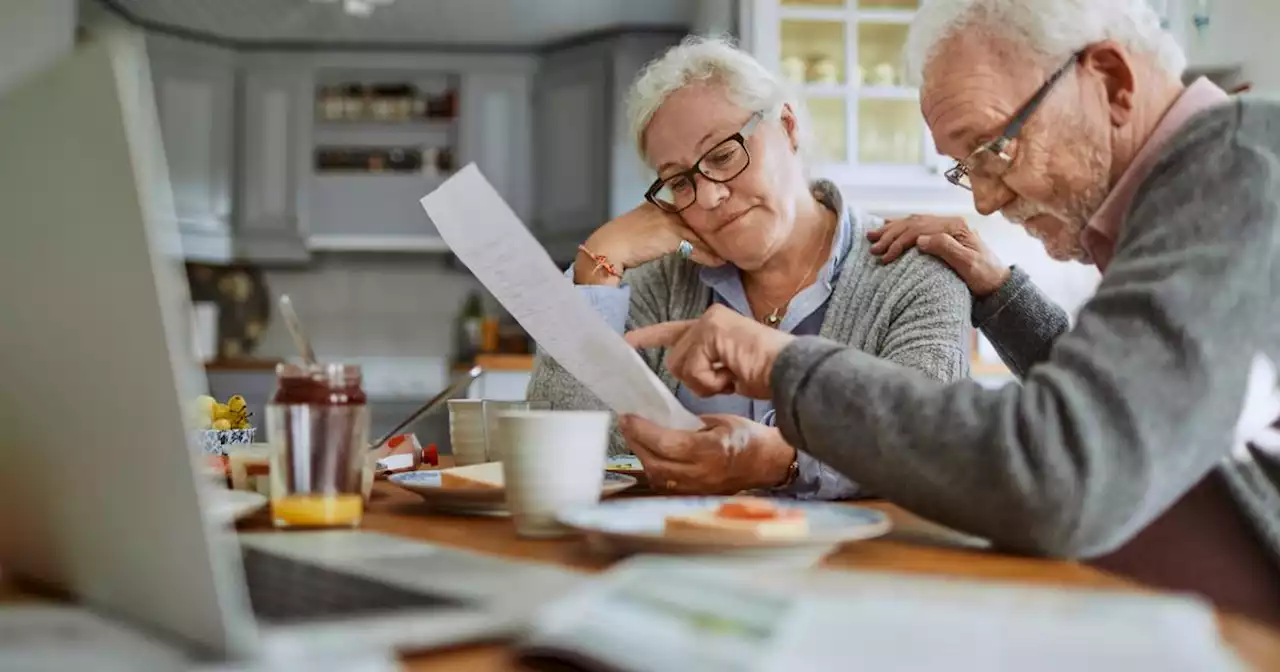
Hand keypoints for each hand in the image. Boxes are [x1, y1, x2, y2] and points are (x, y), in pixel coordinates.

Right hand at [575, 203, 723, 285]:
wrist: (606, 248)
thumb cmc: (621, 242)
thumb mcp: (645, 231)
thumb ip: (663, 231)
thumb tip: (682, 242)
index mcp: (659, 203)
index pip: (689, 211)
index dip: (705, 222)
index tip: (720, 230)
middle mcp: (666, 207)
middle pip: (698, 220)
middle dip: (716, 231)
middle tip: (734, 241)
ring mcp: (668, 219)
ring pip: (700, 233)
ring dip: (716, 245)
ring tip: (731, 254)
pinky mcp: (669, 233)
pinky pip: (695, 246)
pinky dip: (708, 256)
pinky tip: (718, 262)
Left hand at [619, 413, 795, 494]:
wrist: (767, 463)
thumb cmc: (747, 437)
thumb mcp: (720, 420)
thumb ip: (689, 423)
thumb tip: (661, 421)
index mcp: (711, 451)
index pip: (668, 444)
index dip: (643, 431)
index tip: (628, 417)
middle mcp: (703, 474)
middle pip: (656, 462)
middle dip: (636, 442)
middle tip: (627, 424)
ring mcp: (698, 488)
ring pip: (657, 477)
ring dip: (642, 456)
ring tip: (635, 437)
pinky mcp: (696, 495)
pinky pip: (665, 485)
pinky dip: (654, 469)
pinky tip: (650, 455)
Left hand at [625, 304, 793, 398]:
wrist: (790, 373)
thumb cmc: (768, 377)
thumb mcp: (728, 373)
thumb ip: (705, 367)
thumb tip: (684, 374)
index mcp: (713, 328)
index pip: (675, 331)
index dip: (651, 337)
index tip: (627, 340)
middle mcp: (709, 319)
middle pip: (674, 359)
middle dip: (697, 380)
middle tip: (726, 380)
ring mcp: (709, 321)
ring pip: (680, 364)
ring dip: (705, 383)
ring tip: (732, 377)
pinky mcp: (711, 329)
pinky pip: (692, 368)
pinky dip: (710, 381)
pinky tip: (732, 375)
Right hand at [867, 215, 1009, 296]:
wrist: (997, 283)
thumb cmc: (984, 276)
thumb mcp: (968, 264)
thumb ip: (946, 248)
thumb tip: (920, 240)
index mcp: (954, 227)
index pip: (919, 229)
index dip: (899, 241)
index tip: (885, 256)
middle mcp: (949, 223)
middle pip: (913, 223)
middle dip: (890, 235)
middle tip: (873, 248)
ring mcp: (946, 227)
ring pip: (912, 222)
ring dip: (891, 229)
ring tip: (872, 236)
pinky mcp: (943, 234)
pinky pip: (917, 225)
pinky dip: (900, 226)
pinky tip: (887, 227)